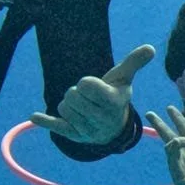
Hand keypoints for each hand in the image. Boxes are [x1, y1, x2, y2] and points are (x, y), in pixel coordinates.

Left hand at [32, 42, 153, 144]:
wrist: (113, 128)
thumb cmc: (115, 97)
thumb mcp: (124, 79)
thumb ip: (134, 62)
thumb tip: (150, 47)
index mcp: (113, 102)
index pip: (86, 84)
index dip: (86, 83)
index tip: (93, 88)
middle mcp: (102, 119)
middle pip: (72, 95)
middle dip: (76, 93)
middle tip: (87, 99)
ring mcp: (88, 130)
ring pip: (63, 107)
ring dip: (69, 104)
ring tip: (82, 108)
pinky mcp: (74, 136)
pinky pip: (56, 127)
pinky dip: (45, 121)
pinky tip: (34, 117)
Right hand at [145, 105, 184, 184]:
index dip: (178, 119)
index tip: (170, 109)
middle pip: (170, 136)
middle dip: (160, 125)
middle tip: (150, 113)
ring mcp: (180, 163)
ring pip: (169, 146)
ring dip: (174, 138)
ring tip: (182, 140)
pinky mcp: (176, 173)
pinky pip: (172, 159)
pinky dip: (174, 149)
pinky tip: (178, 144)